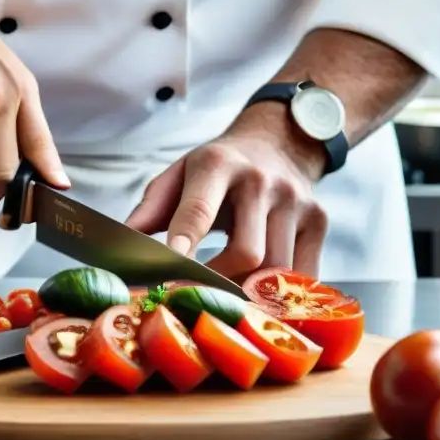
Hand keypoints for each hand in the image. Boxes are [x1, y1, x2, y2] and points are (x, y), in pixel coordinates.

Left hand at [125, 113, 327, 278]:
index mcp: (219, 165)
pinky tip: (261, 291)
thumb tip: (121, 246)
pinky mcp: (319, 221)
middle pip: (246, 252)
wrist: (278, 142)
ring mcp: (296, 201)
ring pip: (276, 270)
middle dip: (219, 281)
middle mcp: (262, 181)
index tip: (171, 268)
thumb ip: (152, 209)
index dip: (185, 241)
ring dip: (248, 291)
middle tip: (196, 297)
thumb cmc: (219, 168)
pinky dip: (280, 292)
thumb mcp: (181, 174)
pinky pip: (303, 274)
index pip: (200, 209)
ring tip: (226, 297)